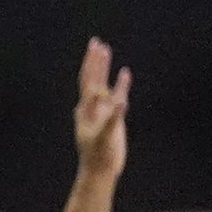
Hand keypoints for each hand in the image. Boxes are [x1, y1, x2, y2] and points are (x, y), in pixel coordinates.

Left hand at [73, 37, 129, 186]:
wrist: (100, 169)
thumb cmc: (99, 155)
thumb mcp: (105, 136)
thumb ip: (113, 119)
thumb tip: (120, 102)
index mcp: (87, 109)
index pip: (88, 81)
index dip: (92, 64)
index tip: (96, 48)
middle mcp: (93, 107)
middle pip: (93, 78)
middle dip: (95, 60)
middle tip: (96, 42)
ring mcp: (102, 110)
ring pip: (103, 84)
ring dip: (105, 67)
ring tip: (106, 49)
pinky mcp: (112, 117)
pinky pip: (118, 96)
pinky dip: (121, 84)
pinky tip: (125, 74)